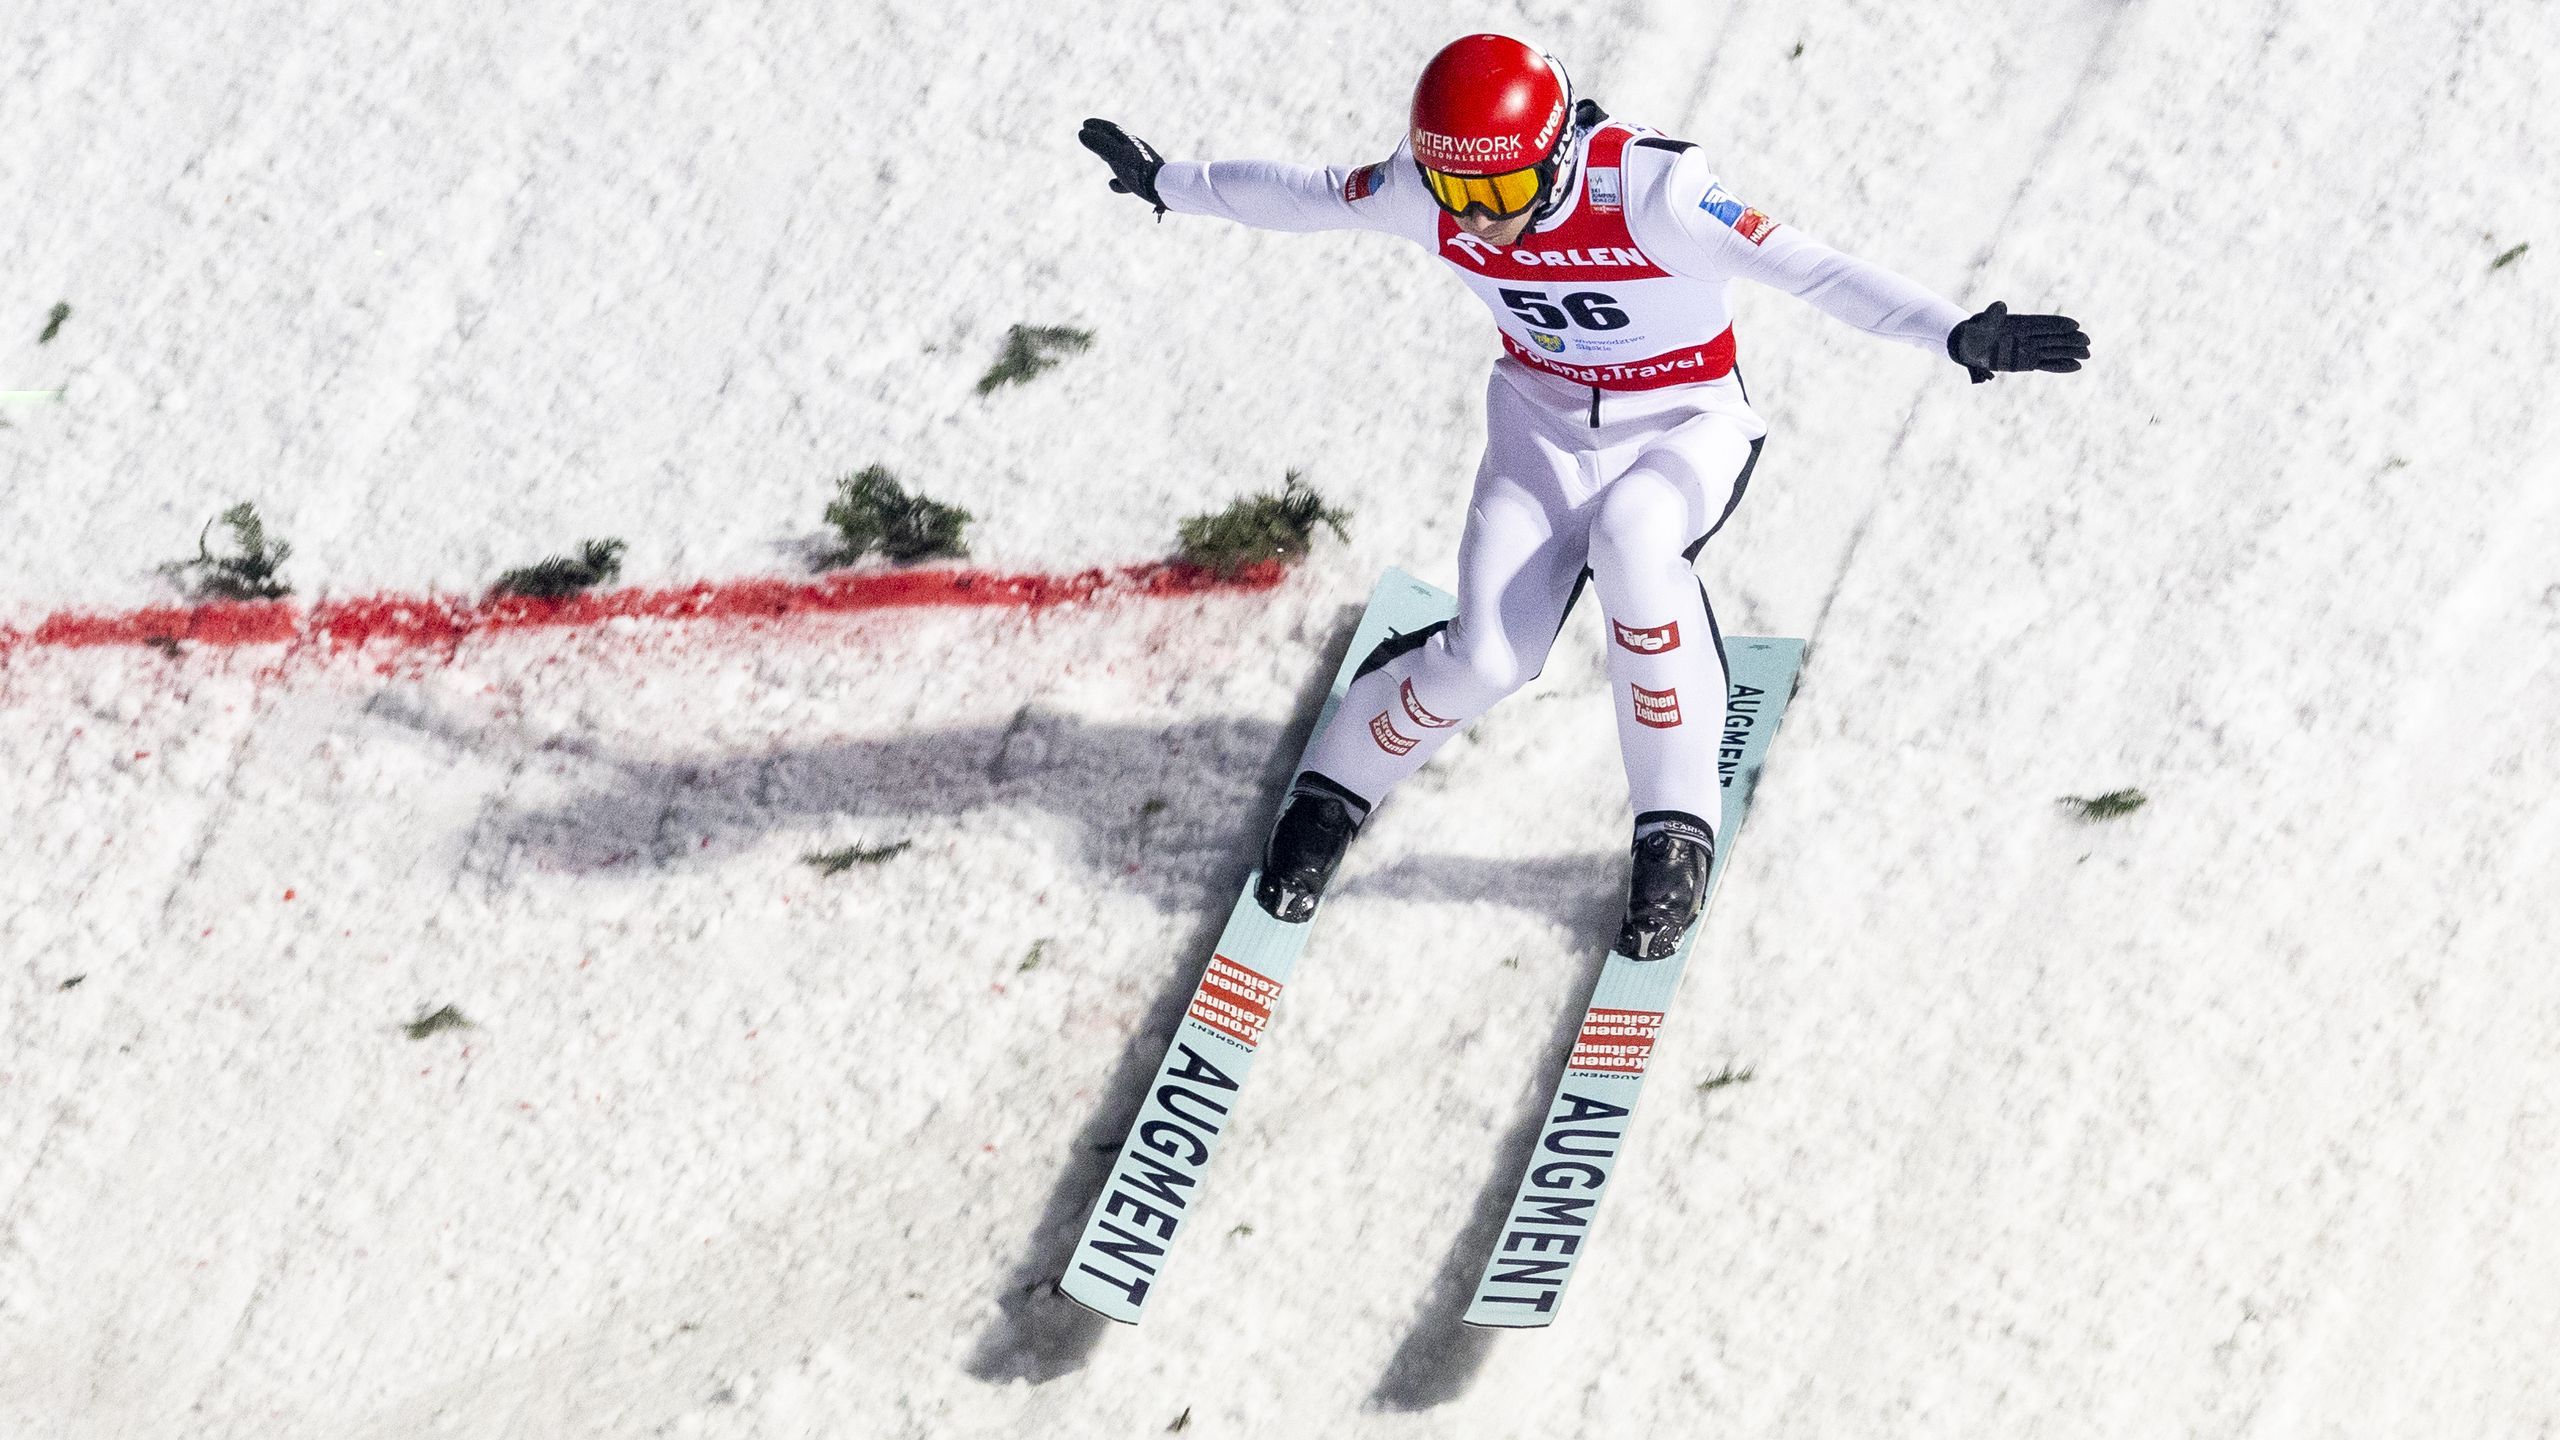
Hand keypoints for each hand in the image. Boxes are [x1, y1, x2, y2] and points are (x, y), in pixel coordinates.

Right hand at [1078, 118, 1165, 213]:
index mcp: (1129, 144)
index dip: (1097, 126)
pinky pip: (1129, 179)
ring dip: (1110, 156)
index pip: (1111, 130)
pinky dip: (1119, 180)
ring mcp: (1141, 166)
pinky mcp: (1145, 182)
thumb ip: (1100, 145)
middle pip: (1117, 142)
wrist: (1166, 188)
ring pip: (1123, 159)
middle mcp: (1136, 152)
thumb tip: (1082, 133)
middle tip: (1090, 135)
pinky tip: (1113, 184)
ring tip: (1102, 157)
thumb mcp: (1118, 157)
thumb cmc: (1141, 172)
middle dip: (1103, 138)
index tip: (1085, 124)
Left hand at [1947, 301, 2089, 382]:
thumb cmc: (1975, 332)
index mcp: (2020, 324)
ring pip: (2053, 351)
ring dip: (2070, 353)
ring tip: (2088, 355)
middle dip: (2070, 340)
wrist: (1969, 345)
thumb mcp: (1980, 324)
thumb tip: (2000, 305)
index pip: (2042, 323)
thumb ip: (1991, 316)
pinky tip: (2076, 366)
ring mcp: (2029, 349)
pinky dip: (2060, 366)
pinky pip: (2047, 364)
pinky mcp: (2027, 362)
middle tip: (2088, 342)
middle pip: (2053, 337)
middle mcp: (2028, 336)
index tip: (2074, 325)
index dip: (2058, 324)